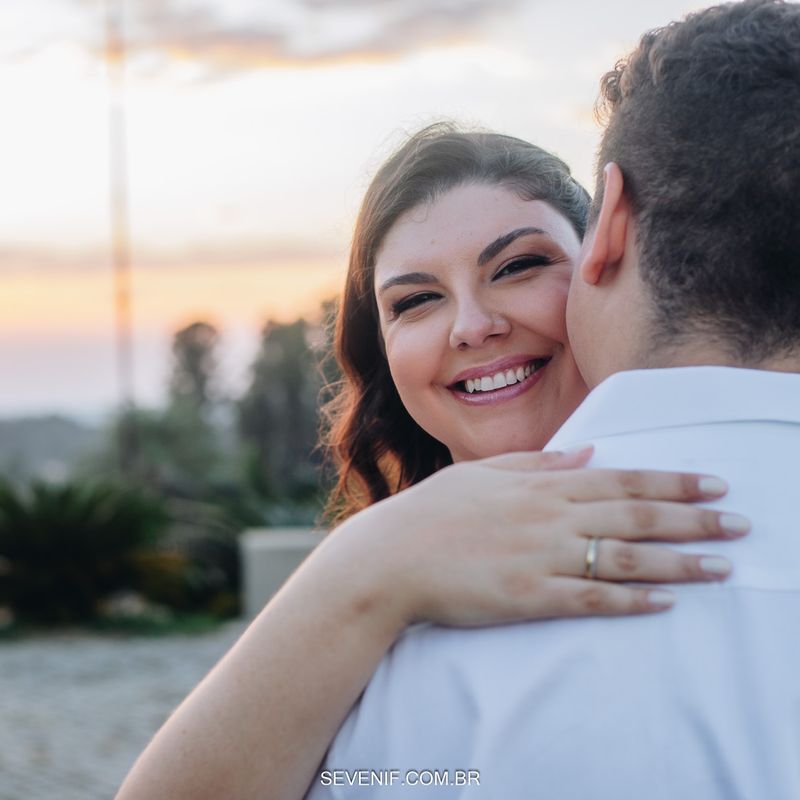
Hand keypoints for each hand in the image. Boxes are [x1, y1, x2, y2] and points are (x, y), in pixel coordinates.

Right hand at [335, 447, 748, 629]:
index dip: (672, 480)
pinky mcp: (529, 598)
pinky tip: (665, 602)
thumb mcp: (484, 473)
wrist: (391, 557)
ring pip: (624, 558)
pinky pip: (591, 600)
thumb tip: (587, 452)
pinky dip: (631, 601)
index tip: (713, 482)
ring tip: (721, 565)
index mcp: (542, 485)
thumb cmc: (434, 511)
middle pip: (636, 515)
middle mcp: (550, 518)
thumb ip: (539, 463)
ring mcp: (542, 559)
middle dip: (693, 518)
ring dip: (679, 562)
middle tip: (740, 523)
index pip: (622, 479)